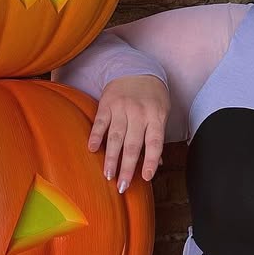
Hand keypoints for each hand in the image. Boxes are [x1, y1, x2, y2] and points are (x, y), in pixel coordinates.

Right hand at [88, 75, 169, 191]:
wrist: (135, 69)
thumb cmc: (152, 96)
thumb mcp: (162, 112)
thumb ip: (157, 136)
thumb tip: (157, 163)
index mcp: (156, 117)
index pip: (154, 143)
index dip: (150, 161)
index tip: (145, 178)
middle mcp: (139, 113)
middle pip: (133, 145)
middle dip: (127, 167)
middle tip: (122, 186)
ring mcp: (122, 109)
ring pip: (115, 137)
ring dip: (111, 158)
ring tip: (108, 175)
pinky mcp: (106, 104)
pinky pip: (100, 123)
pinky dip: (95, 136)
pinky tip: (92, 150)